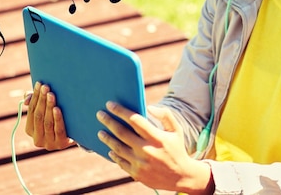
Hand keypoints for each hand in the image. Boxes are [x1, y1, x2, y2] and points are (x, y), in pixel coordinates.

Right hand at [24, 81, 74, 149]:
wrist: (77, 134)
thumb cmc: (59, 118)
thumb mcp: (47, 111)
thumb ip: (35, 103)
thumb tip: (26, 99)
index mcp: (30, 130)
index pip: (31, 111)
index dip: (35, 97)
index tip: (39, 84)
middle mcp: (37, 139)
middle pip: (38, 116)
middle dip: (41, 100)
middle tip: (46, 87)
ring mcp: (48, 144)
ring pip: (47, 122)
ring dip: (48, 107)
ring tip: (51, 95)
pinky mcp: (61, 144)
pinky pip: (58, 129)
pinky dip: (57, 118)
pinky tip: (57, 108)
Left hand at [96, 102, 213, 194]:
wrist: (180, 176)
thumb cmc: (177, 148)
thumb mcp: (176, 130)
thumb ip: (165, 115)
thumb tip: (149, 107)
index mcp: (157, 138)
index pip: (135, 120)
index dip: (121, 111)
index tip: (110, 104)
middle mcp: (147, 150)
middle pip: (122, 133)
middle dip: (109, 121)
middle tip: (100, 114)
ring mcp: (140, 163)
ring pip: (118, 148)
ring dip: (107, 138)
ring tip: (100, 132)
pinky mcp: (136, 174)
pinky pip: (121, 162)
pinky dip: (114, 154)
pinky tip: (110, 148)